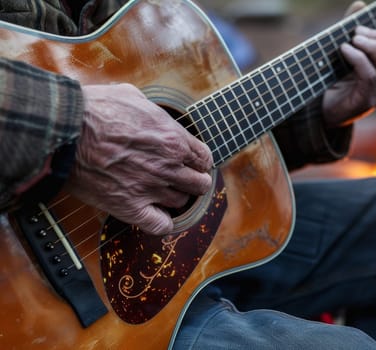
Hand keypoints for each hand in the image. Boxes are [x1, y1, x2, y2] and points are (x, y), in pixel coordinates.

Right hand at [66, 84, 212, 235]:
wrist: (65, 130)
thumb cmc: (95, 109)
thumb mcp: (133, 96)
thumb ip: (152, 112)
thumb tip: (154, 115)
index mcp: (174, 139)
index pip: (204, 159)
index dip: (198, 161)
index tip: (191, 162)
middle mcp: (168, 166)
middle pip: (200, 184)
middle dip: (194, 181)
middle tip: (181, 179)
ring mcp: (150, 188)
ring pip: (180, 202)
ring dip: (174, 198)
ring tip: (160, 191)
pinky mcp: (130, 206)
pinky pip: (160, 226)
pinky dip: (161, 223)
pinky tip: (154, 214)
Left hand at [322, 1, 375, 127]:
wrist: (313, 118)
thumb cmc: (326, 86)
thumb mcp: (339, 57)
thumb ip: (350, 33)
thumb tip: (359, 4)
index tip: (360, 27)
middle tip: (356, 31)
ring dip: (372, 46)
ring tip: (353, 39)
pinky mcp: (364, 103)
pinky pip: (370, 76)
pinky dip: (358, 58)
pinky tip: (344, 50)